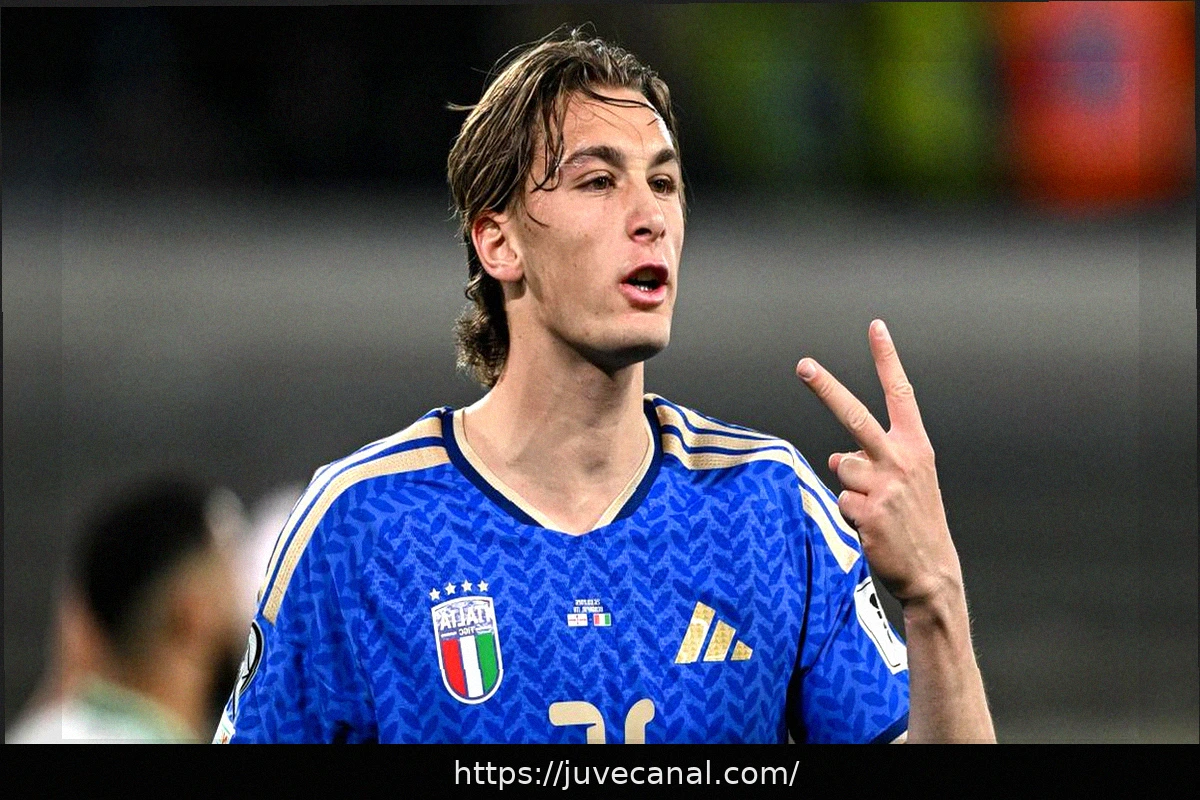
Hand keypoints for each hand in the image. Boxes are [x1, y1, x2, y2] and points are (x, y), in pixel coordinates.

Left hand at [796, 320, 961, 606]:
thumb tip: (836, 457)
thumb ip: (873, 461)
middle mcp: (901, 458)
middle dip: (826, 388)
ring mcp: (884, 484)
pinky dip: (849, 513)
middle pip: (854, 415)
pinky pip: (840, 500)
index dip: (887, 359)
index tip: (876, 327)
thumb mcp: (905, 482)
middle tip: (803, 365)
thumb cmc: (915, 521)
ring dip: (850, 489)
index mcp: (916, 446)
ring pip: (841, 468)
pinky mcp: (868, 510)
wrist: (932, 571)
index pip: (900, 393)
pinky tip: (871, 527)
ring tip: (875, 509)